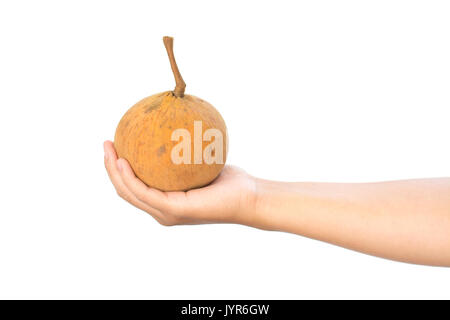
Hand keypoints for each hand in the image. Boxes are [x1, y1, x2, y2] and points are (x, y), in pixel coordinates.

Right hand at [104, 141, 257, 225]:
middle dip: (110, 167)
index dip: (119, 168)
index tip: (115, 145)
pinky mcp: (173, 210)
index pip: (135, 187)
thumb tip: (175, 124)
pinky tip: (122, 161)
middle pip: (126, 190)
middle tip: (106, 143)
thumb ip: (185, 151)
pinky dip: (130, 177)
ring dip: (114, 171)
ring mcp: (166, 213)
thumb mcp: (202, 160)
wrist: (248, 196)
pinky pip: (144, 193)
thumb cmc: (230, 180)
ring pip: (130, 192)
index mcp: (166, 202)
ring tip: (108, 149)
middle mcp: (162, 211)